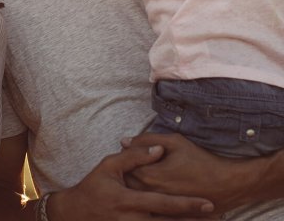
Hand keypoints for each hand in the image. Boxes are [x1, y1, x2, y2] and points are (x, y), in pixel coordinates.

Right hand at [47, 145, 216, 220]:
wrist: (75, 213)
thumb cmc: (93, 187)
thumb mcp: (108, 166)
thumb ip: (134, 157)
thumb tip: (158, 150)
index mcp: (127, 200)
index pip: (163, 204)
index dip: (187, 205)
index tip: (209, 204)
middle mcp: (131, 220)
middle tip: (217, 219)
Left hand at [121, 133, 256, 215]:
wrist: (229, 185)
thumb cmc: (202, 160)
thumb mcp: (174, 142)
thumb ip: (146, 140)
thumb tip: (123, 141)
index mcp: (149, 176)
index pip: (123, 166)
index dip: (124, 158)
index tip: (129, 154)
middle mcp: (151, 195)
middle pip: (126, 184)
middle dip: (126, 174)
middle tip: (136, 165)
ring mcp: (160, 208)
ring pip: (136, 197)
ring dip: (135, 188)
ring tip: (146, 177)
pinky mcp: (170, 215)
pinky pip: (150, 208)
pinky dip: (148, 200)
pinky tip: (155, 191)